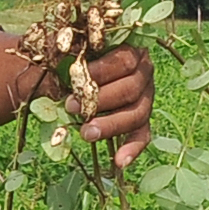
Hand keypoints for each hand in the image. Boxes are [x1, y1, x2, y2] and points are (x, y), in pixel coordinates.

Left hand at [72, 43, 153, 165]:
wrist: (67, 72)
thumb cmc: (70, 56)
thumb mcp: (71, 46)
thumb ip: (71, 48)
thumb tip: (63, 54)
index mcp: (130, 49)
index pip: (124, 61)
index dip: (100, 73)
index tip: (74, 82)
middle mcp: (144, 72)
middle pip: (132, 89)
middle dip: (101, 100)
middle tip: (72, 108)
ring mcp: (145, 98)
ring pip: (138, 113)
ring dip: (111, 125)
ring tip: (86, 134)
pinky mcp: (141, 120)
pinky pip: (142, 135)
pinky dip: (132, 149)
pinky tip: (119, 162)